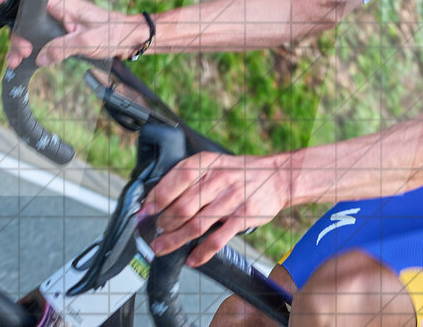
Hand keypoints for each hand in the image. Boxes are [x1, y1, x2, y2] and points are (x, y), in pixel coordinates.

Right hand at [0, 0, 146, 66]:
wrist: (133, 38)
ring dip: (22, 45)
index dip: (5, 5)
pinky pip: (42, 38)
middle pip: (25, 19)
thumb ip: (62, 48)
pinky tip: (29, 60)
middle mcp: (59, 9)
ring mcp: (60, 20)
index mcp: (62, 3)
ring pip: (31, 30)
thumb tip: (40, 58)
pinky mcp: (64, 32)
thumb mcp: (87, 41)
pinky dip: (34, 49)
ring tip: (18, 62)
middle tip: (18, 56)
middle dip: (16, 37)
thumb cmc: (116, 33)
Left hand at [141, 152, 289, 266]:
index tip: (145, 211)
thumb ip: (190, 178)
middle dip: (164, 223)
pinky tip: (192, 259)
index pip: (176, 179)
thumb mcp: (215, 164)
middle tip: (156, 231)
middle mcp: (219, 179)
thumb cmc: (239, 172)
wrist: (277, 177)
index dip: (156, 197)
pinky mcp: (243, 217)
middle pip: (182, 206)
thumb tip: (156, 199)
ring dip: (174, 240)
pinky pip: (218, 239)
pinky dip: (202, 252)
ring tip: (161, 248)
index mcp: (208, 163)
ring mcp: (232, 199)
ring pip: (196, 225)